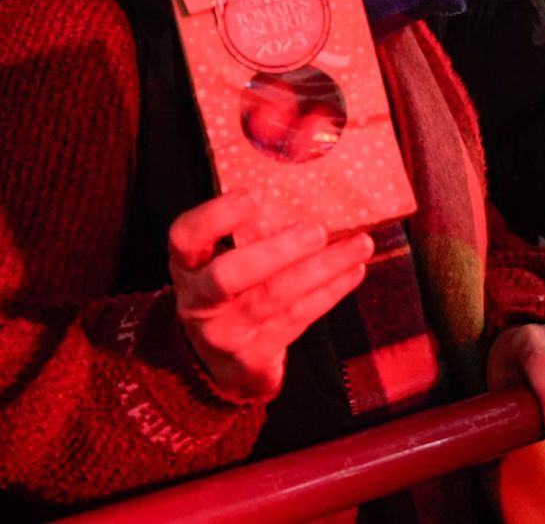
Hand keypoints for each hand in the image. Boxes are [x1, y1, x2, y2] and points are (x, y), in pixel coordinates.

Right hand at [168, 189, 372, 399]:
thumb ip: (242, 231)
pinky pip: (298, 318)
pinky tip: (353, 270)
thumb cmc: (224, 290)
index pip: (186, 238)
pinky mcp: (256, 355)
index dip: (215, 217)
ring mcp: (226, 332)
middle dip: (275, 252)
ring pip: (275, 297)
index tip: (251, 196)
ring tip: (359, 245)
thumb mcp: (214, 258)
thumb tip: (297, 184)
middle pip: (229, 277)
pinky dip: (330, 291)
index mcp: (187, 265)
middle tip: (316, 231)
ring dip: (323, 268)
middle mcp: (199, 300)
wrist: (219, 359)